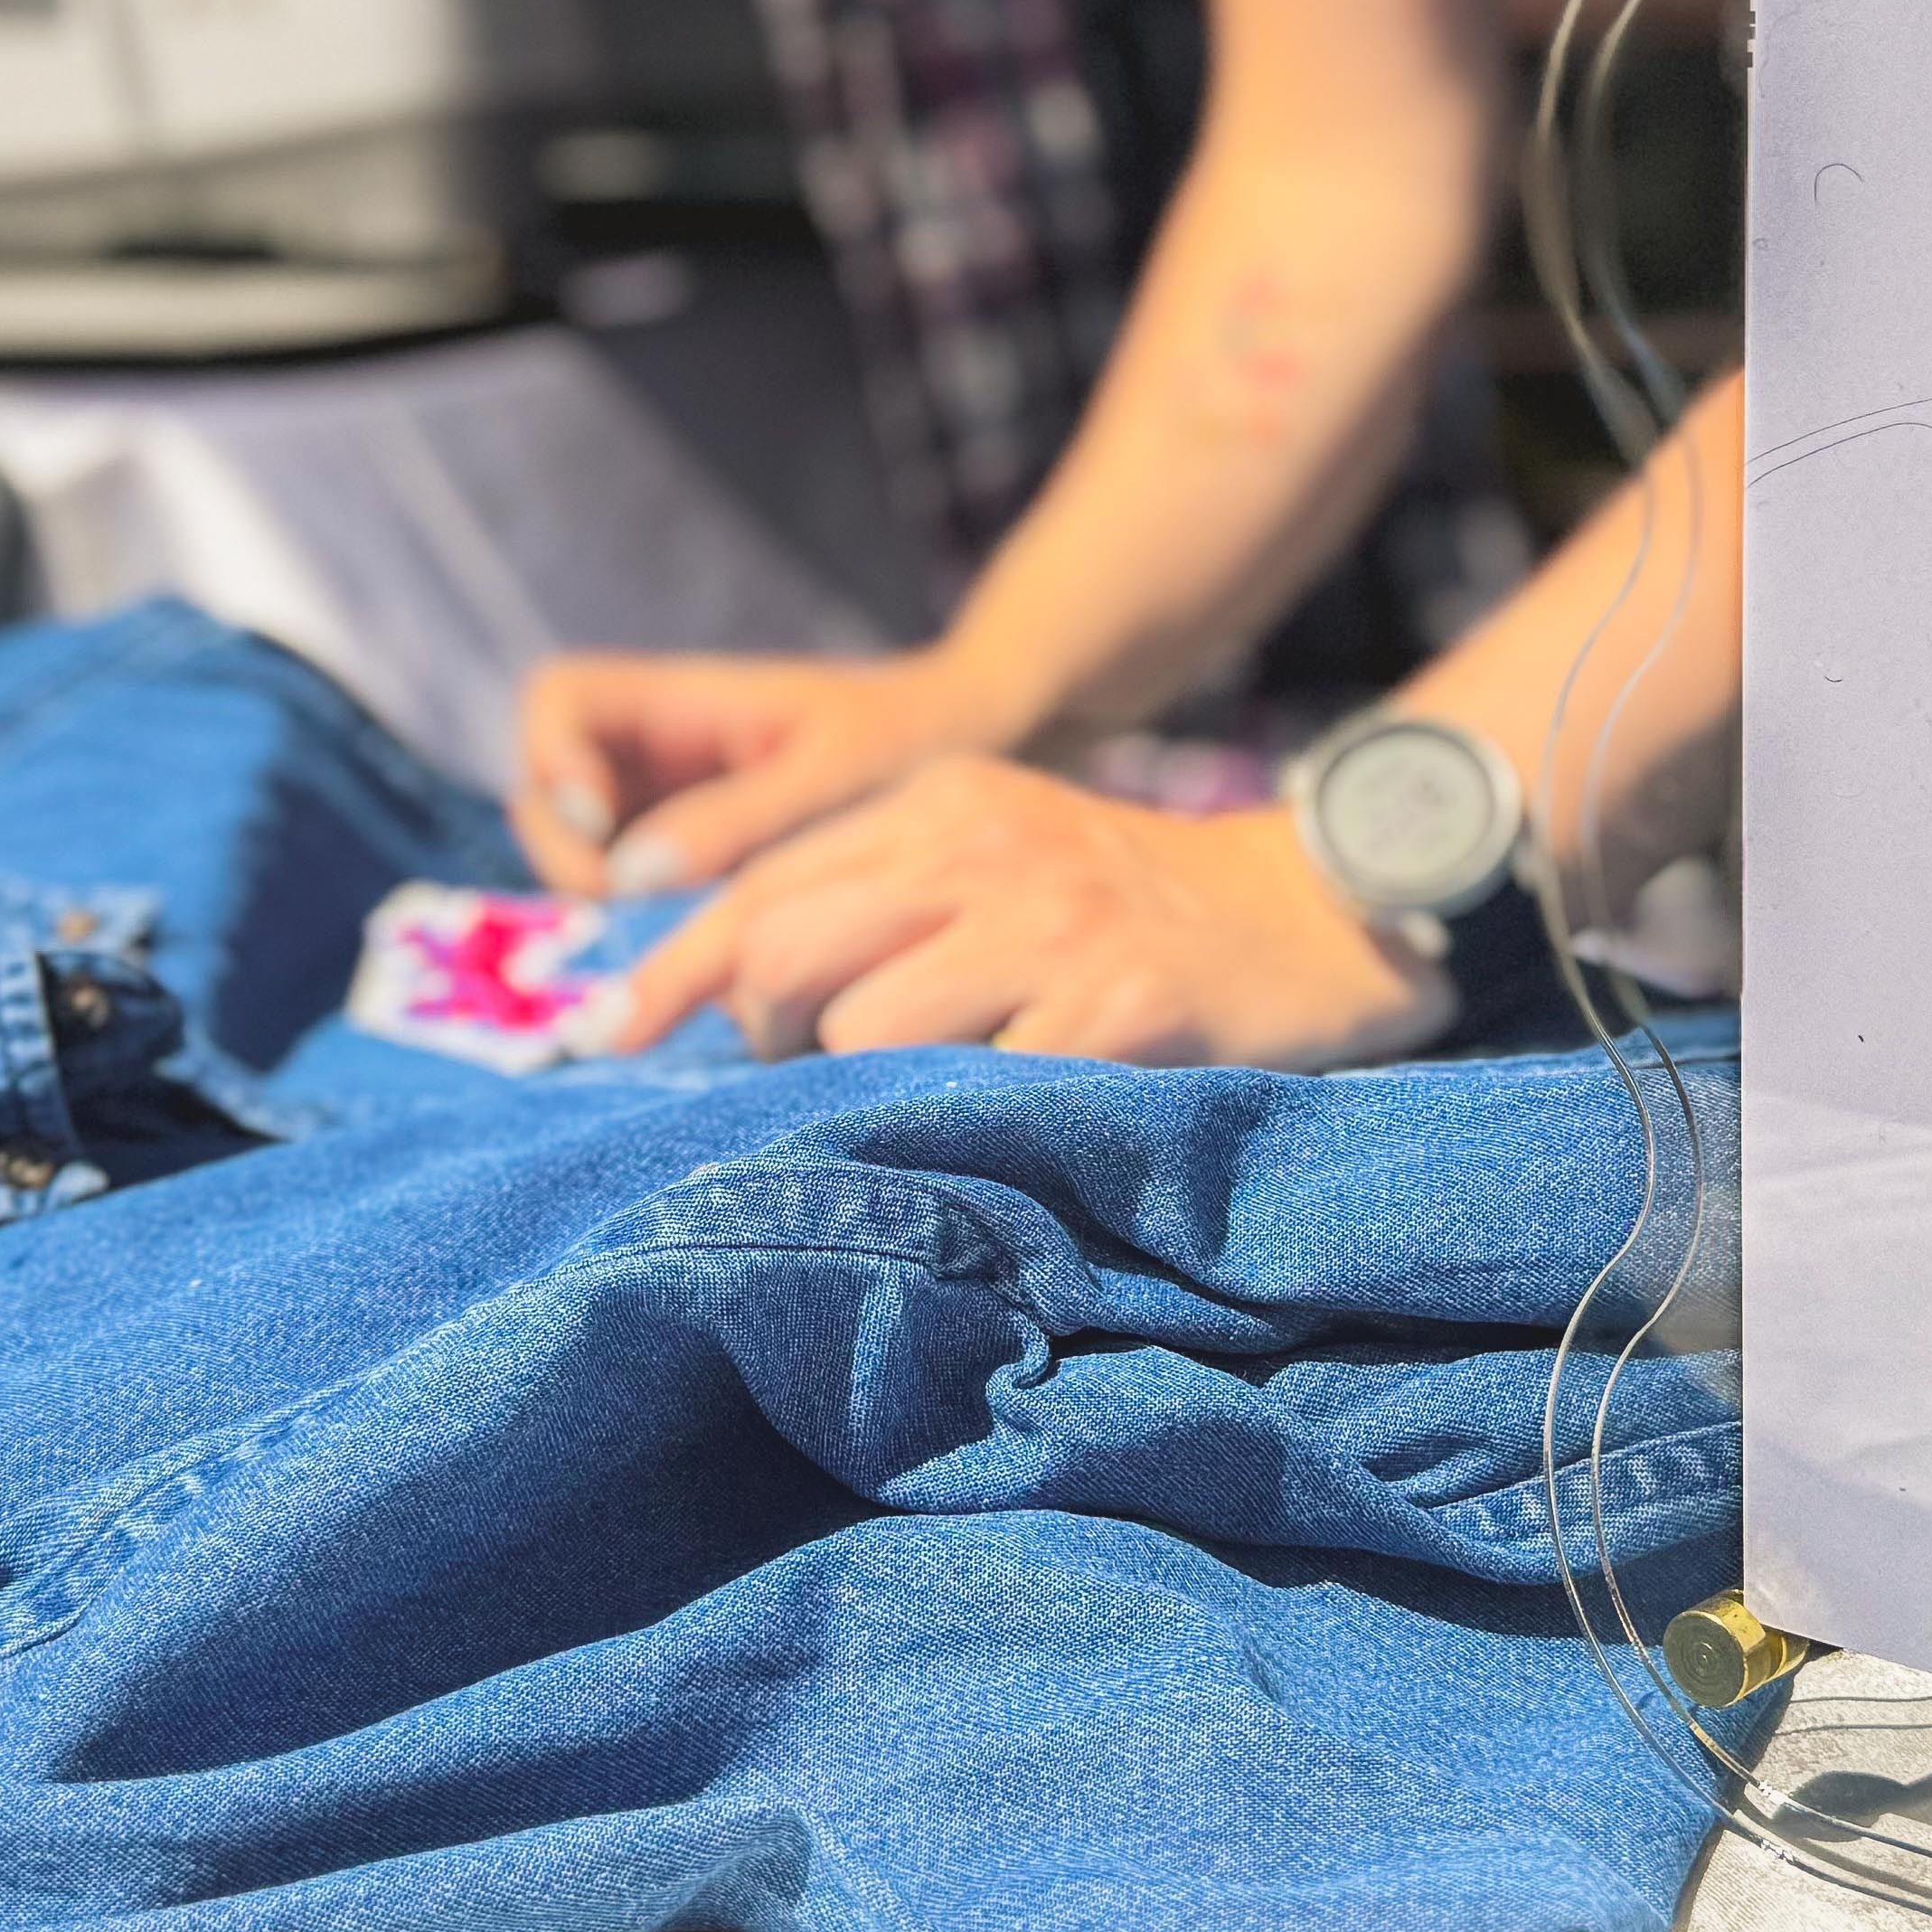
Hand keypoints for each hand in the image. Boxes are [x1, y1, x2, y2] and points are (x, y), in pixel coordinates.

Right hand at [508, 648, 1032, 899]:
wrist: (979, 740)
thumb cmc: (914, 739)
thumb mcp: (832, 777)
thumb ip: (736, 820)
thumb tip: (629, 876)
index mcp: (685, 698)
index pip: (560, 698)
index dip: (555, 759)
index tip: (600, 825)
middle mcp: (661, 745)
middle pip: (548, 785)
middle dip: (568, 851)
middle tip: (633, 912)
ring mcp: (672, 798)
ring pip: (585, 845)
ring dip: (607, 897)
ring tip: (681, 941)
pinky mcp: (699, 850)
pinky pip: (639, 884)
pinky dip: (650, 919)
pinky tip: (709, 954)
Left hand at [584, 760, 1451, 1067]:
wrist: (1325, 907)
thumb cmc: (1133, 901)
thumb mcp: (1000, 850)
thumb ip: (880, 897)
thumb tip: (730, 995)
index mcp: (941, 804)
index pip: (760, 886)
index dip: (667, 971)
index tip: (606, 1035)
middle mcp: (986, 849)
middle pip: (785, 956)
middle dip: (764, 1040)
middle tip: (805, 1077)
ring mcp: (1054, 927)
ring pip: (868, 1031)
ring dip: (864, 1090)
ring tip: (923, 1095)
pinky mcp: (1119, 1009)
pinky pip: (984, 1092)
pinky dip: (963, 1127)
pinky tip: (998, 1126)